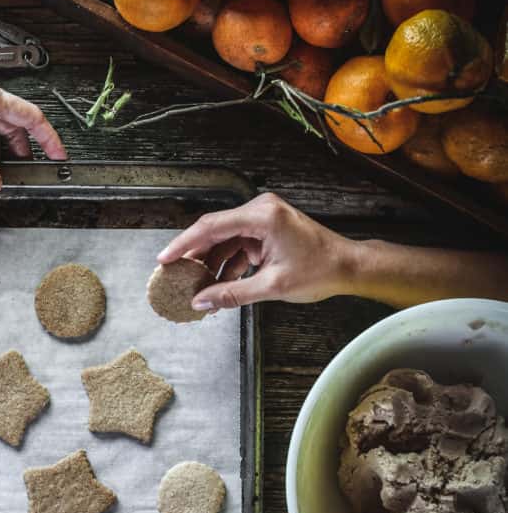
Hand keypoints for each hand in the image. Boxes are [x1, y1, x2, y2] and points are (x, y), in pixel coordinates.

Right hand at [158, 192, 356, 309]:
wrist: (348, 267)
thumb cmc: (320, 270)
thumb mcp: (271, 287)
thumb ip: (232, 294)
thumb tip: (201, 302)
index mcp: (262, 216)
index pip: (211, 226)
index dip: (184, 244)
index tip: (165, 259)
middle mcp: (260, 210)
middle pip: (214, 230)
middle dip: (194, 255)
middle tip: (174, 273)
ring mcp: (263, 219)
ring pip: (225, 240)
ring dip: (212, 263)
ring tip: (196, 285)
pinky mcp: (266, 230)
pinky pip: (238, 245)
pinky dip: (228, 263)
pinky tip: (219, 284)